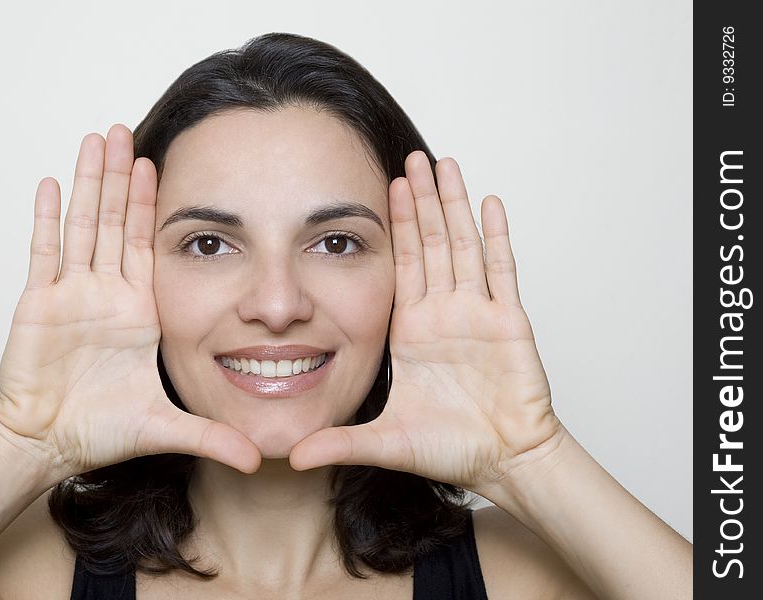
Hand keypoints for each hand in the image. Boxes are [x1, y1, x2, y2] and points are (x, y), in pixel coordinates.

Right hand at [0, 125, 260, 480]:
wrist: (50, 444)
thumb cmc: (101, 431)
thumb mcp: (166, 426)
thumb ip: (211, 438)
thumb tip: (261, 460)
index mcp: (138, 310)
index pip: (146, 245)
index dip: (149, 205)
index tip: (158, 164)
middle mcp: (106, 294)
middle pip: (113, 222)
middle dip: (119, 177)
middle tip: (125, 130)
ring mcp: (71, 295)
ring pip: (82, 225)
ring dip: (88, 183)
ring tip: (94, 139)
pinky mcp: (39, 305)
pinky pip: (44, 254)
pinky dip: (46, 218)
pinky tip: (48, 182)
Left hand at [289, 150, 562, 491]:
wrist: (503, 463)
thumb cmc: (451, 449)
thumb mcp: (385, 441)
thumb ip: (339, 443)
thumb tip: (292, 457)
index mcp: (413, 330)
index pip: (402, 265)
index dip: (396, 227)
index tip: (385, 187)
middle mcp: (444, 314)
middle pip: (432, 243)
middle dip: (421, 201)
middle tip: (412, 157)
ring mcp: (477, 314)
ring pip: (463, 246)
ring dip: (453, 205)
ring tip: (443, 164)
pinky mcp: (509, 322)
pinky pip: (501, 271)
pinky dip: (496, 236)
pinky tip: (489, 202)